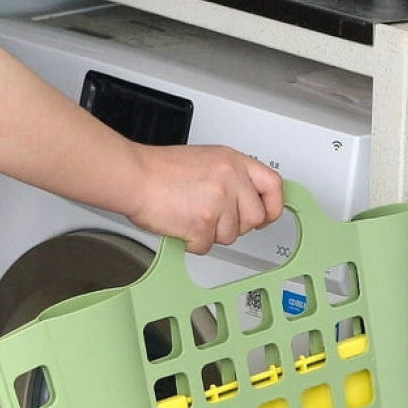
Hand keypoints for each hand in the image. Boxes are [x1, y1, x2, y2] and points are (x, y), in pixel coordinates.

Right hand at [125, 144, 283, 253]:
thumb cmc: (160, 170)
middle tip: (215, 218)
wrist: (134, 177)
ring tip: (191, 215)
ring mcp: (218, 203)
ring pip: (230, 236)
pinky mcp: (203, 225)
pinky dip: (192, 243)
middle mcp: (230, 180)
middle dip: (236, 225)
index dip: (273, 206)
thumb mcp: (207, 160)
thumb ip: (231, 177)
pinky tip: (181, 225)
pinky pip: (207, 246)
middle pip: (254, 218)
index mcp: (233, 161)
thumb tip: (247, 199)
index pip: (273, 185)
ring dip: (211, 233)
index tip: (267, 215)